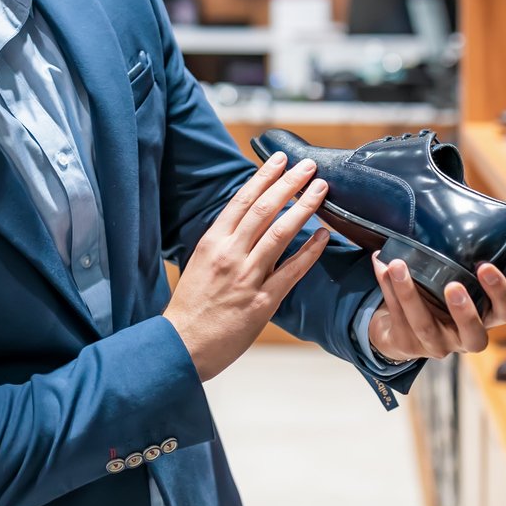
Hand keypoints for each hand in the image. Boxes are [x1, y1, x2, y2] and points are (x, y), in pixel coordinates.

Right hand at [164, 151, 332, 380]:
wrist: (181, 345)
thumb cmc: (190, 307)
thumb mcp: (199, 265)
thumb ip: (222, 244)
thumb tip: (244, 223)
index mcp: (212, 243)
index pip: (241, 201)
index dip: (263, 177)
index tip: (279, 160)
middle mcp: (229, 255)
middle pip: (263, 210)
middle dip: (288, 183)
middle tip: (309, 165)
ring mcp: (246, 277)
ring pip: (280, 234)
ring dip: (303, 207)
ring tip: (321, 190)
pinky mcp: (262, 302)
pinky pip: (291, 271)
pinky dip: (309, 252)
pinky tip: (324, 236)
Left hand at [366, 255, 505, 362]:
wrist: (400, 326)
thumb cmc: (435, 294)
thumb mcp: (451, 280)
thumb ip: (455, 263)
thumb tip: (444, 219)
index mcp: (484, 318)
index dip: (500, 292)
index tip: (485, 266)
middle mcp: (463, 337)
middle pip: (475, 336)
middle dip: (464, 311)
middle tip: (453, 285)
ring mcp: (436, 345)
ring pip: (423, 324)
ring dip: (409, 292)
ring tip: (397, 264)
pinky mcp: (408, 345)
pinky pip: (397, 317)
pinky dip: (388, 288)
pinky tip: (381, 266)